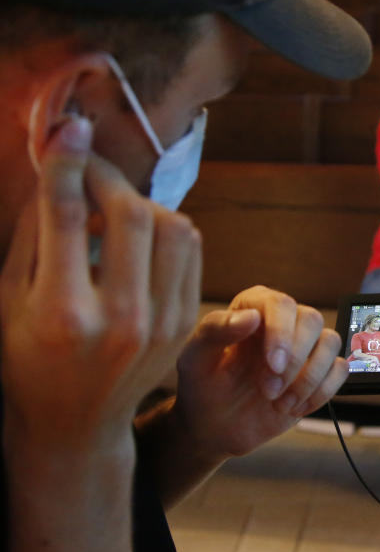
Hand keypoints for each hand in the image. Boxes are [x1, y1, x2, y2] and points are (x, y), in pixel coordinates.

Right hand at [0, 117, 200, 450]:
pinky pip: (190, 248)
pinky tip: (136, 228)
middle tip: (86, 166)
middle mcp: (120, 318)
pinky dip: (165, 226)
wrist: (76, 421)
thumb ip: (33, 231)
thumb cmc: (28, 356)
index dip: (69, 164)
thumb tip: (56, 164)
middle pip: (130, 213)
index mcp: (64, 314)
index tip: (69, 129)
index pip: (68, 217)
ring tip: (108, 204)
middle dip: (107, 177)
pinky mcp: (184, 322)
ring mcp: (161, 322)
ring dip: (139, 200)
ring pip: (173, 226)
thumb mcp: (11, 297)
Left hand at [171, 286, 347, 459]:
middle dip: (295, 360)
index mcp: (254, 307)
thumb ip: (216, 330)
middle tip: (268, 390)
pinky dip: (322, 391)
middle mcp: (283, 322)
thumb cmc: (201, 386)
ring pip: (331, 343)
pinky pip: (340, 370)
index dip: (282, 333)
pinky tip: (294, 407)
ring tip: (279, 402)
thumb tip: (251, 316)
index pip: (281, 304)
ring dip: (309, 378)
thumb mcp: (195, 358)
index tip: (272, 366)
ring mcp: (304, 347)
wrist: (213, 426)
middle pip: (312, 320)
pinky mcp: (318, 373)